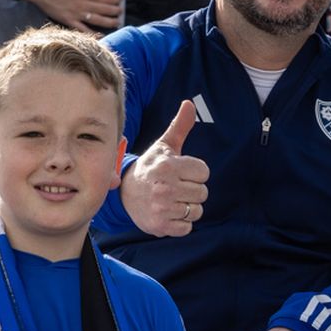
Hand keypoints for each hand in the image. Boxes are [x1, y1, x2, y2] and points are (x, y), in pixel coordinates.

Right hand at [16, 0, 123, 31]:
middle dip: (115, 10)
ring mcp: (75, 14)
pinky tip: (101, 34)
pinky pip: (83, 29)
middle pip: (104, 9)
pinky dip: (93, 33)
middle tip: (121, 11)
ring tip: (117, 22)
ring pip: (97, 20)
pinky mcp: (68, 21)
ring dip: (109, 22)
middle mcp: (81, 4)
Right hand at [121, 100, 209, 236]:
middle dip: (192, 190)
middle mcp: (164, 187)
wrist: (126, 193)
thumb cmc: (151, 166)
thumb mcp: (165, 146)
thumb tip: (190, 103)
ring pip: (197, 211)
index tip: (180, 172)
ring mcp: (162, 208)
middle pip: (203, 193)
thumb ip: (180, 126)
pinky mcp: (160, 226)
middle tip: (175, 186)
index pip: (204, 172)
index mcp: (168, 166)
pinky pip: (187, 227)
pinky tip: (168, 212)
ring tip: (172, 199)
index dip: (195, 173)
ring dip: (187, 207)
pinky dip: (181, 223)